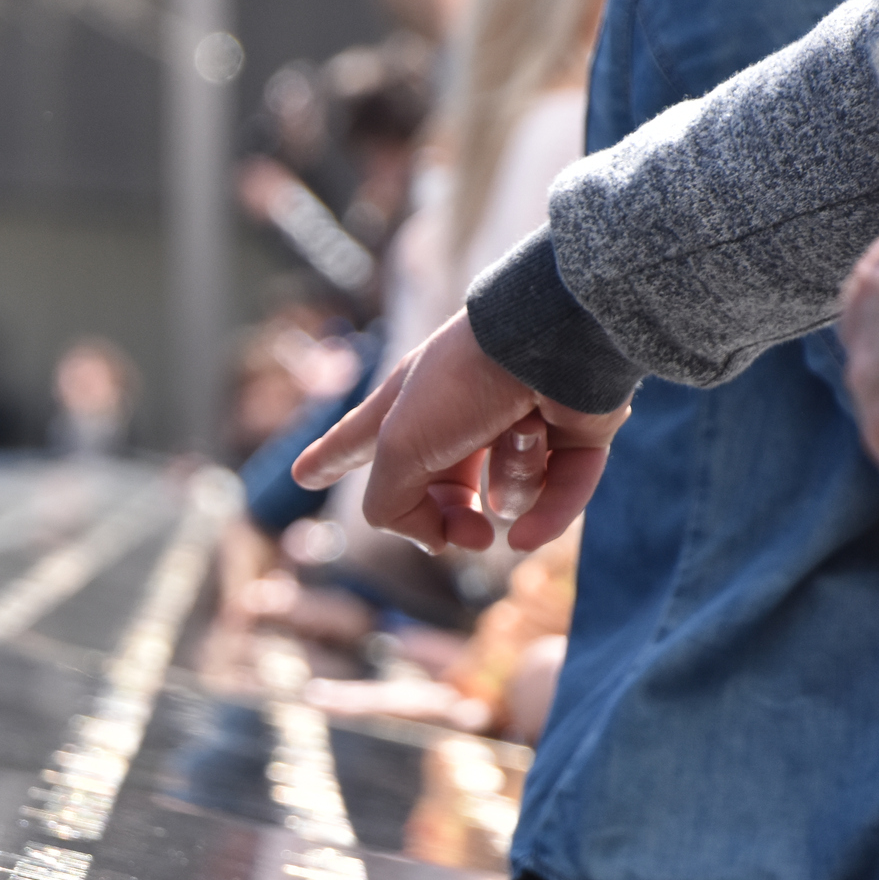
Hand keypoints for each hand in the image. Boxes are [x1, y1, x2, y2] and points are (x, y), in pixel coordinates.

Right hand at [291, 311, 629, 552]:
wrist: (555, 340)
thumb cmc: (465, 382)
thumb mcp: (398, 449)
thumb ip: (389, 504)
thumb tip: (434, 539)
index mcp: (409, 407)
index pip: (357, 441)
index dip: (329, 459)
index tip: (303, 474)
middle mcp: (462, 418)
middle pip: (441, 493)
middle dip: (450, 518)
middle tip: (460, 536)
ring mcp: (519, 428)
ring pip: (508, 495)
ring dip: (514, 475)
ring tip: (525, 431)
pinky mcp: (574, 438)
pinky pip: (559, 499)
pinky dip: (548, 517)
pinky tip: (528, 539)